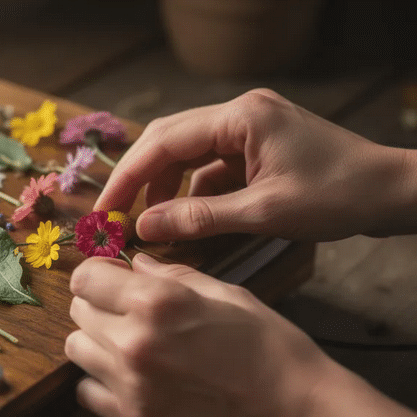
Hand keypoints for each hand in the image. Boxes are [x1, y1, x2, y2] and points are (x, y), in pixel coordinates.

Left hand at [65, 253, 340, 416]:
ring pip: (76, 348)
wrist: (296, 412)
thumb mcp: (227, 294)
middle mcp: (134, 340)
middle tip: (126, 311)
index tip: (113, 278)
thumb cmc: (271, 346)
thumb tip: (136, 263)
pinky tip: (128, 376)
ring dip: (95, 341)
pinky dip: (99, 381)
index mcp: (156, 302)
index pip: (86, 278)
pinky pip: (86, 391)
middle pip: (79, 311)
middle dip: (98, 304)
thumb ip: (172, 276)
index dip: (98, 274)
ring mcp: (130, 384)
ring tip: (128, 344)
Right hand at [94, 88, 416, 241]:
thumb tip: (144, 227)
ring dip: (164, 187)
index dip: (128, 177)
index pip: (165, 141)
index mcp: (241, 117)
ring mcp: (249, 128)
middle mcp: (240, 113)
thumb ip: (199, 218)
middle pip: (169, 140)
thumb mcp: (264, 213)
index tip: (104, 209)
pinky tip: (184, 219)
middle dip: (138, 179)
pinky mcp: (256, 146)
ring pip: (186, 154)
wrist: (393, 192)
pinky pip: (210, 166)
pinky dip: (192, 192)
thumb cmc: (338, 196)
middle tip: (113, 215)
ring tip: (148, 223)